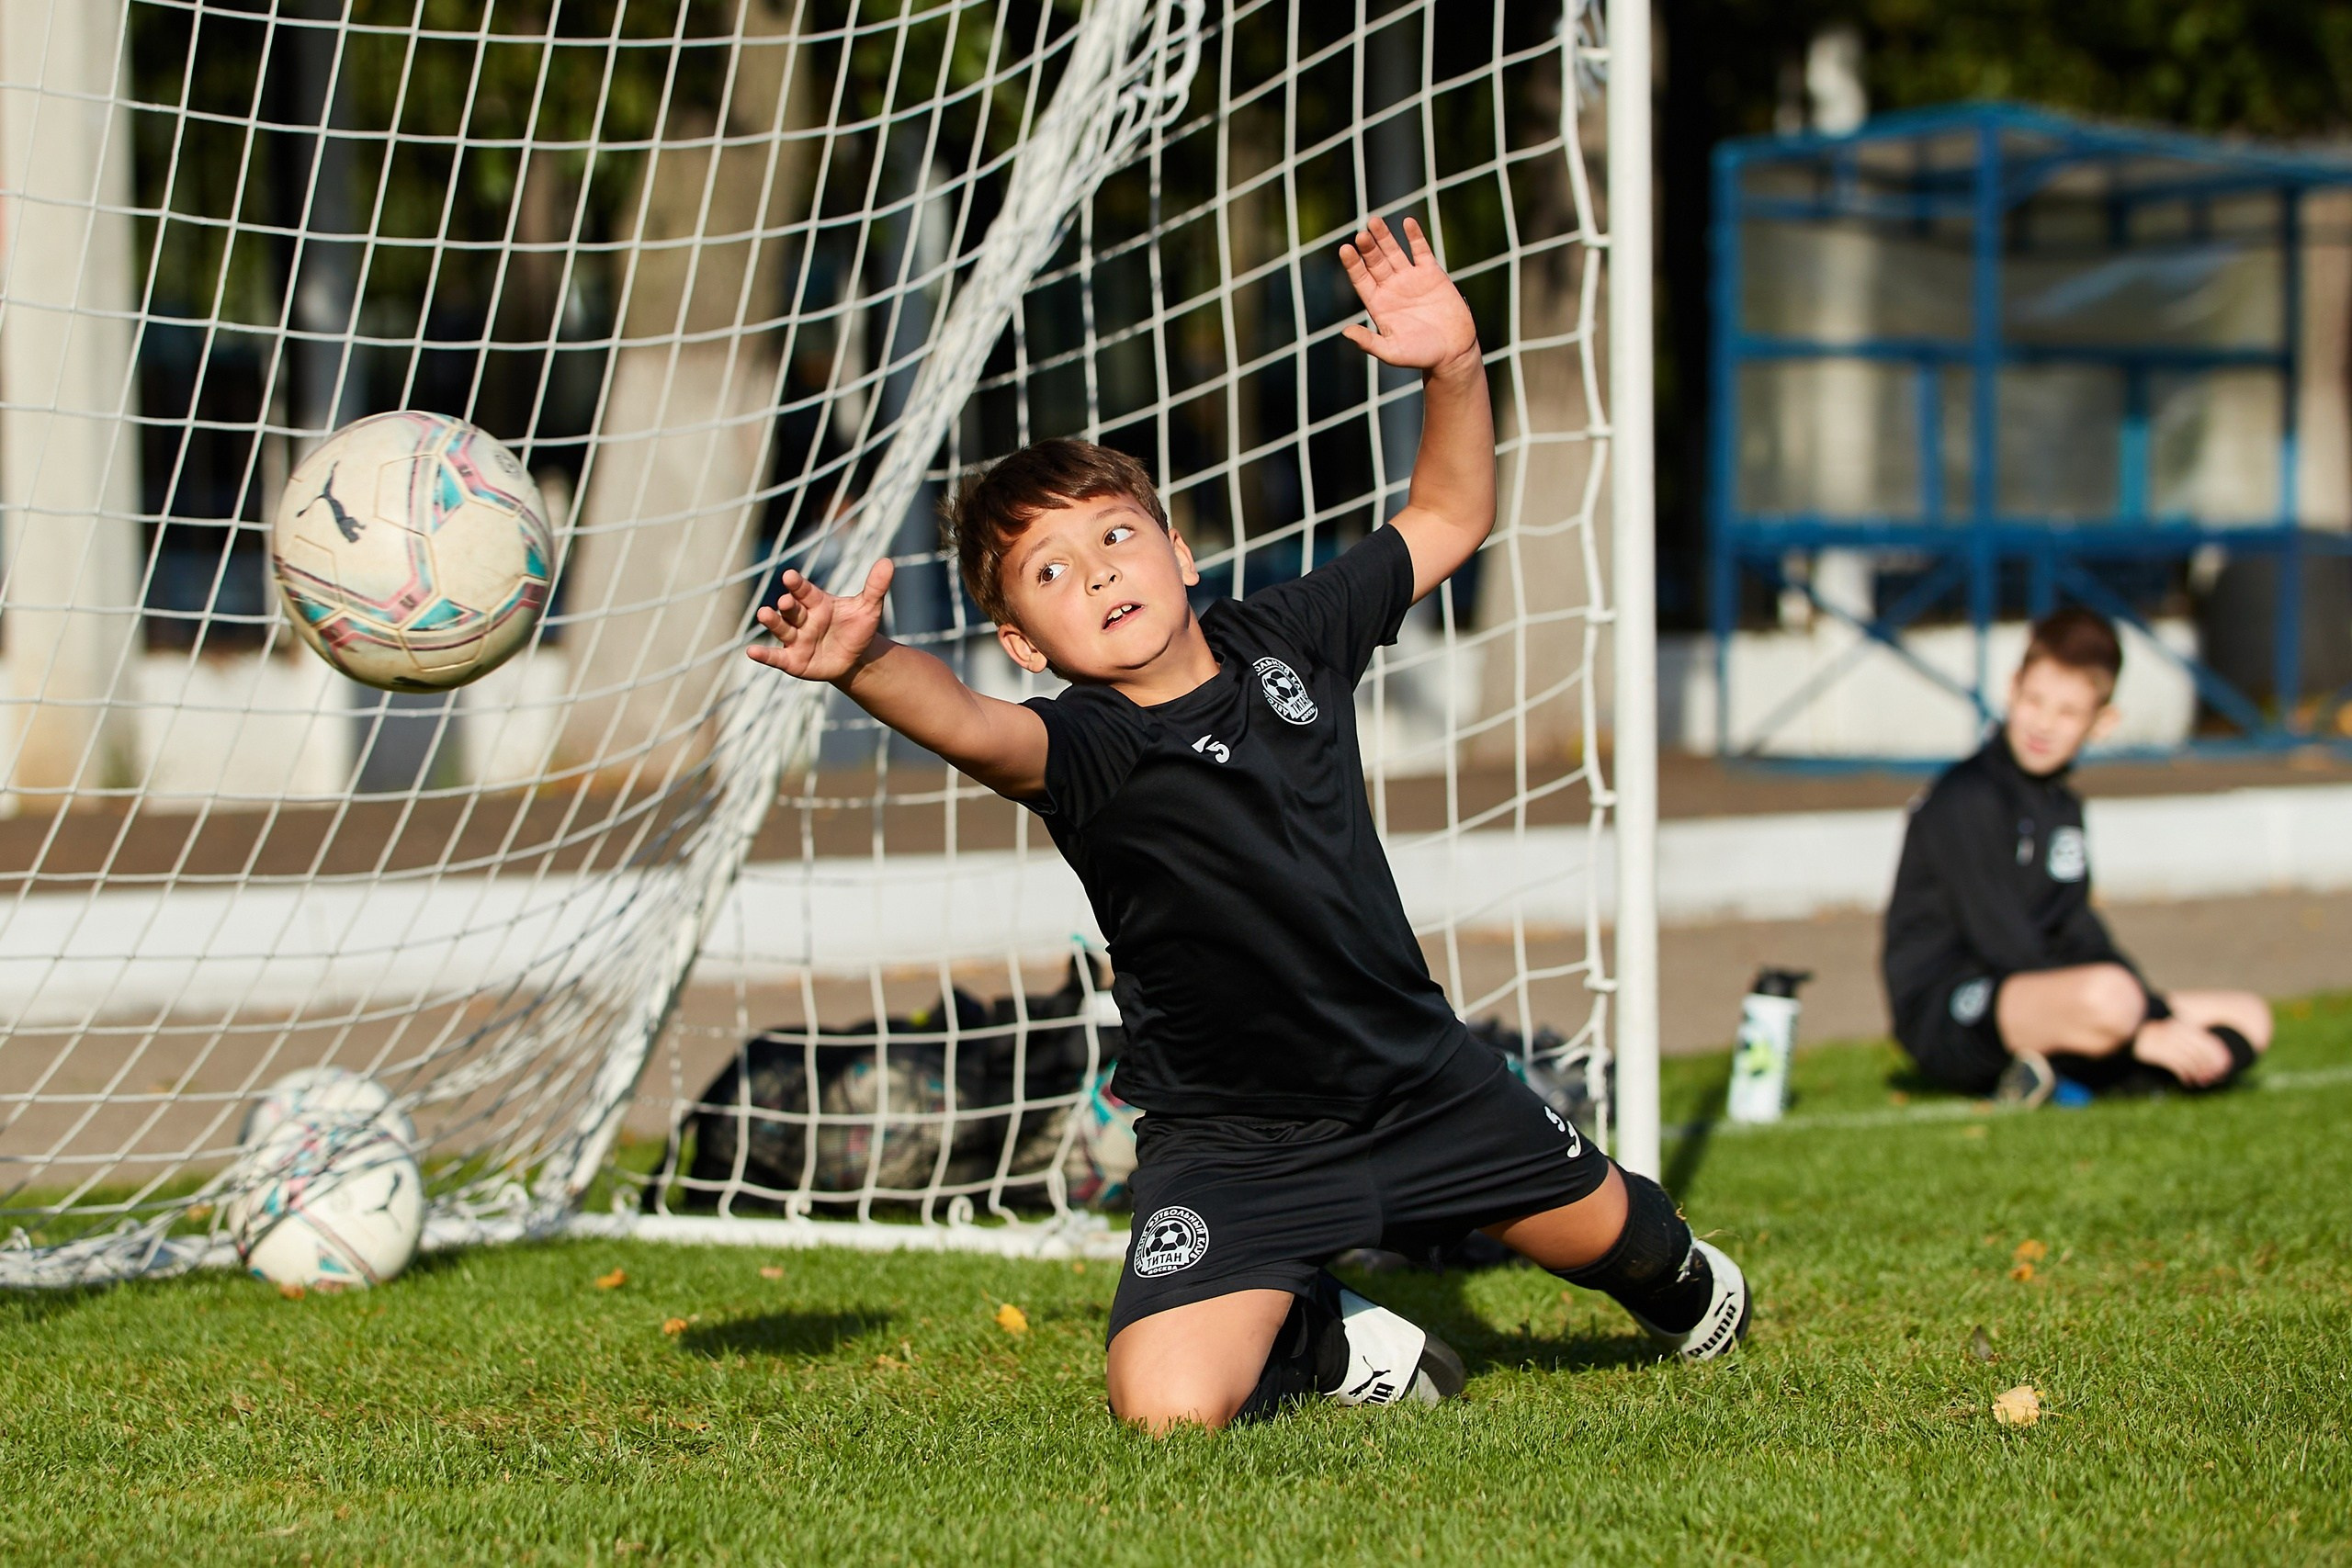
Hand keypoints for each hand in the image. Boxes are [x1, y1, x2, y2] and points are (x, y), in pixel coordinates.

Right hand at [747, 558, 893, 682]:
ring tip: (764, 614)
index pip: (805, 591)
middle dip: (787, 606)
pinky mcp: (792, 660)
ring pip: (781, 628)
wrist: (856, 657)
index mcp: (817, 602)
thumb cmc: (858, 628)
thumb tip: (888, 562)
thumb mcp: (869, 608)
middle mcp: (802, 618)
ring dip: (772, 622)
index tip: (790, 577)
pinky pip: (776, 657)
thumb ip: (875, 587)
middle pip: (791, 609)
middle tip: (785, 601)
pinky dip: (764, 655)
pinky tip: (751, 652)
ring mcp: (795, 639)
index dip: (797, 584)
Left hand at [1339, 215, 1478, 377]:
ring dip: (1385, 237)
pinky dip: (1415, 237)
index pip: (1361, 279)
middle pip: (1375, 262)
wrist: (1453, 352)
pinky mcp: (1432, 274)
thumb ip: (1369, 342)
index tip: (1345, 249)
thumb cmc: (1421, 356)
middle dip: (1368, 248)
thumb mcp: (1392, 352)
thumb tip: (1345, 332)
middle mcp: (1392, 288)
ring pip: (1394, 252)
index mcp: (1378, 304)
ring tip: (1374, 221)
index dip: (1353, 264)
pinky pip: (1421, 251)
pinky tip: (1407, 223)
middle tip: (1362, 234)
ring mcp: (1411, 278)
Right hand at [2130, 1017, 2234, 1088]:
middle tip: (2215, 1078)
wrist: (2133, 1027)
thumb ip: (2194, 1040)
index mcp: (2186, 1026)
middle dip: (2210, 1068)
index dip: (2220, 1056)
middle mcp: (2178, 1033)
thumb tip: (2214, 1058)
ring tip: (2203, 1082)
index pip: (2209, 1042)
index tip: (2225, 1068)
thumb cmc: (2161, 1033)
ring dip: (2198, 1074)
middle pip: (2201, 1053)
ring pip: (2189, 1061)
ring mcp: (2167, 1041)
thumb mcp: (2178, 1031)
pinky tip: (2187, 1081)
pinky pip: (2176, 1065)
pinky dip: (2184, 1075)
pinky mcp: (2157, 1051)